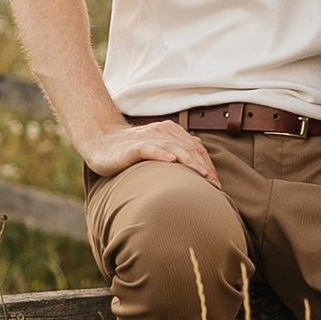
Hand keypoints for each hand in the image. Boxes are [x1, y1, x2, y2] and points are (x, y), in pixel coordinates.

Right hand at [83, 123, 222, 189]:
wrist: (101, 142)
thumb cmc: (132, 150)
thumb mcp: (158, 152)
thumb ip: (176, 158)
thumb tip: (198, 177)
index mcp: (172, 134)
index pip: (197, 150)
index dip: (209, 166)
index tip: (218, 185)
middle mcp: (164, 133)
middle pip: (190, 149)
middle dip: (205, 168)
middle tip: (216, 186)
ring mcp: (148, 138)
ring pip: (174, 148)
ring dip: (190, 161)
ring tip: (203, 175)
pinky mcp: (133, 146)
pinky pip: (149, 148)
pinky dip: (161, 154)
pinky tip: (170, 161)